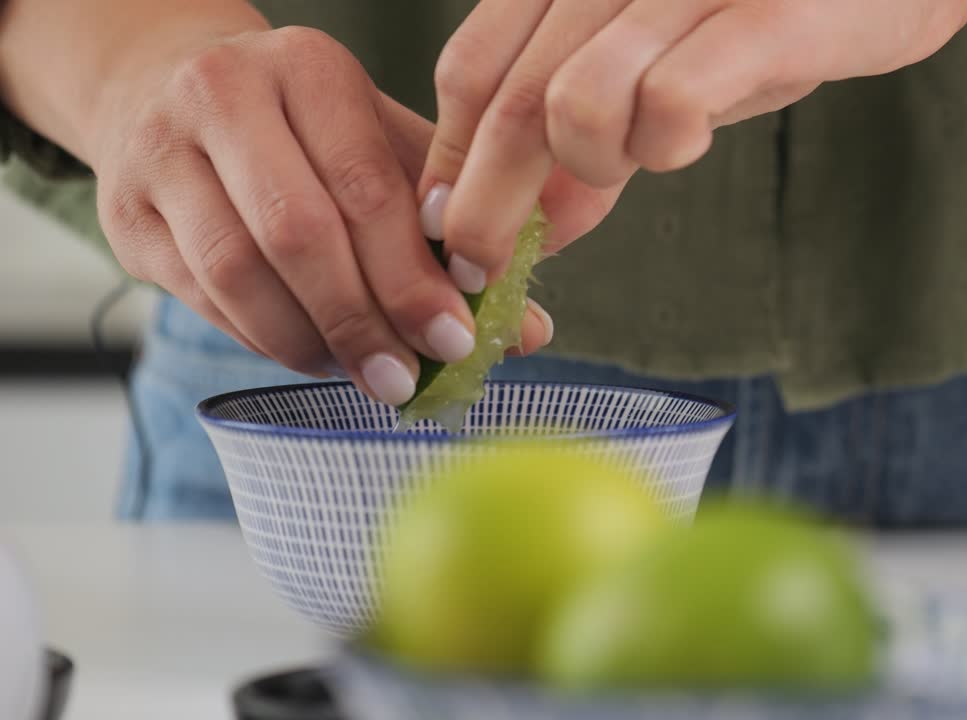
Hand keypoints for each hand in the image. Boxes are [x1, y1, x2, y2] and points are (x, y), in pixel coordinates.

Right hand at [86, 24, 552, 406]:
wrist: (166, 88)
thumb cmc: (302, 128)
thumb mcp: (382, 146)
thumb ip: (452, 227)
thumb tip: (526, 328)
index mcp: (308, 70)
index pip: (367, 186)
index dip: (412, 274)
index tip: (456, 338)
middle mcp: (224, 96)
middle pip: (298, 232)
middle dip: (363, 320)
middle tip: (405, 379)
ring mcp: (160, 152)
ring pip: (236, 272)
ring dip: (310, 341)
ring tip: (363, 375)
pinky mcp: (123, 213)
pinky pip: (200, 298)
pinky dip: (263, 339)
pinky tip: (311, 354)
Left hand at [417, 0, 966, 284]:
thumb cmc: (780, 17)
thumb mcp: (667, 66)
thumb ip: (595, 134)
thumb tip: (533, 225)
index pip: (474, 67)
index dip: (451, 157)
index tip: (448, 230)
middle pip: (510, 100)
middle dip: (486, 206)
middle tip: (482, 271)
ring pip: (573, 107)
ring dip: (589, 170)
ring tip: (637, 163)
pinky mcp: (765, 15)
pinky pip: (670, 104)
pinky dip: (664, 146)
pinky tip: (688, 140)